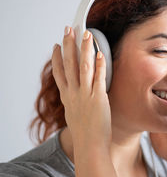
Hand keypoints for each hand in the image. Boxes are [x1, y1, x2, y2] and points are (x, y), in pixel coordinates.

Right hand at [51, 26, 111, 148]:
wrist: (89, 147)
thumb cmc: (85, 134)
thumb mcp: (75, 115)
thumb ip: (76, 103)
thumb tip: (78, 98)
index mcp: (67, 97)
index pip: (59, 73)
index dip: (57, 58)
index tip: (56, 45)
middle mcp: (74, 94)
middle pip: (69, 64)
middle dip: (69, 45)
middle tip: (68, 29)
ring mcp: (85, 95)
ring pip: (83, 67)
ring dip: (85, 49)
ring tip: (86, 35)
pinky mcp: (98, 99)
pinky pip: (98, 78)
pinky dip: (99, 65)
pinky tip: (100, 54)